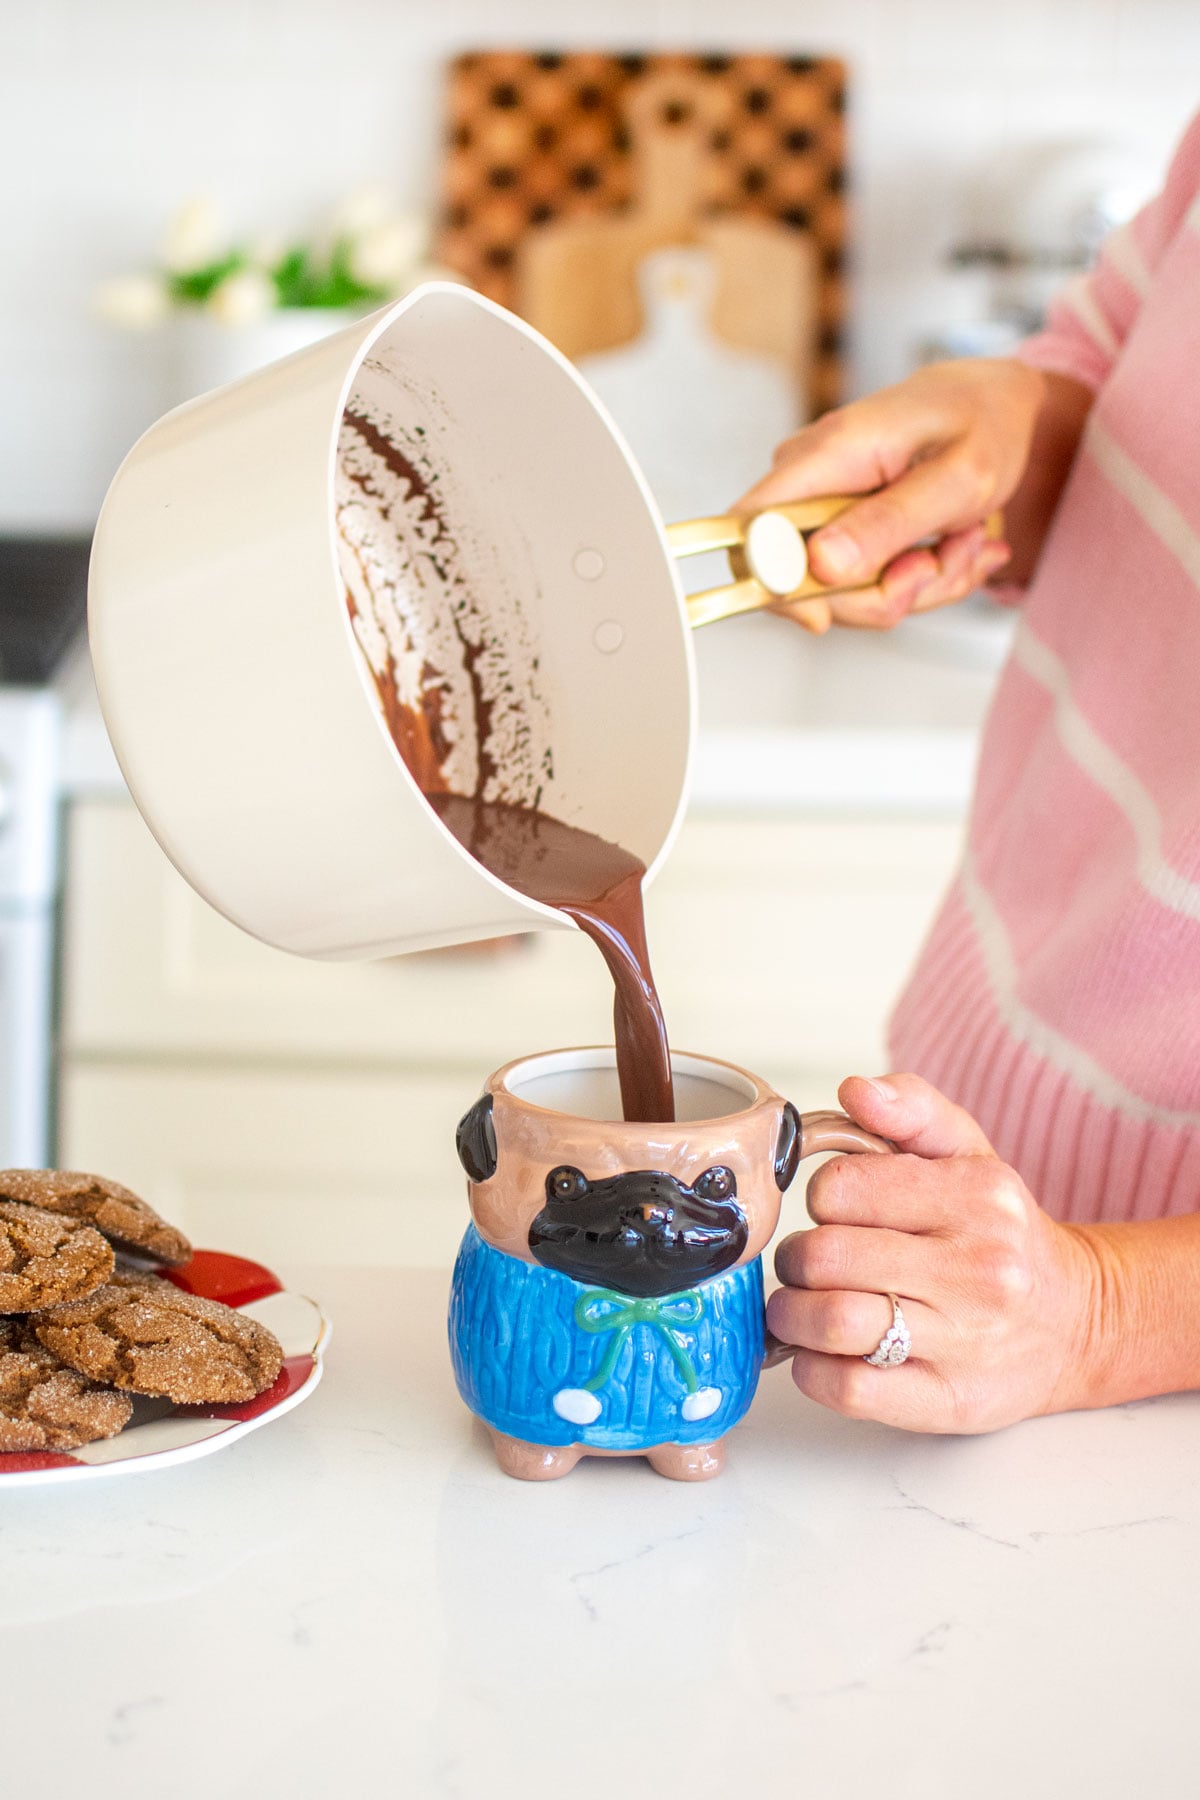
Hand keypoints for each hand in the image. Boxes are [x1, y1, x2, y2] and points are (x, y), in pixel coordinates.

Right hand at [734, 358, 1045, 628]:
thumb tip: (821, 566)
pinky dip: (915, 579)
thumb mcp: (960, 477)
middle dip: (881, 594)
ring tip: (963, 542)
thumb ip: (890, 521)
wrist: (995, 406)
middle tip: (943, 564)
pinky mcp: (838, 528)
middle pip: (802, 581)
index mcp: (828, 453)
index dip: (774, 585)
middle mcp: (809, 479)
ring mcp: (820, 506)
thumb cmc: (982, 424)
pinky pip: (862, 584)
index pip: (750, 529)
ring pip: (841, 592)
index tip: (826, 616)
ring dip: (913, 586)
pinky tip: (951, 547)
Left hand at [766, 1073, 1100, 1432]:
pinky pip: (847, 1388)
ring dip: (793, 1316)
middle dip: (798, 1259)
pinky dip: (814, 1369)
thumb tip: (855, 1090)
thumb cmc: (1001, 1233)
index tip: (837, 1210)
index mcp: (978, 1196)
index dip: (821, 1198)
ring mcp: (965, 1341)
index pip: (840, 1187)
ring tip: (805, 1307)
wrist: (1074, 1323)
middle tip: (811, 1263)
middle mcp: (979, 1269)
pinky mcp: (948, 1401)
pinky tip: (827, 1352)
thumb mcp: (969, 1152)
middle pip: (824, 1257)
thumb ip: (911, 1108)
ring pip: (829, 1323)